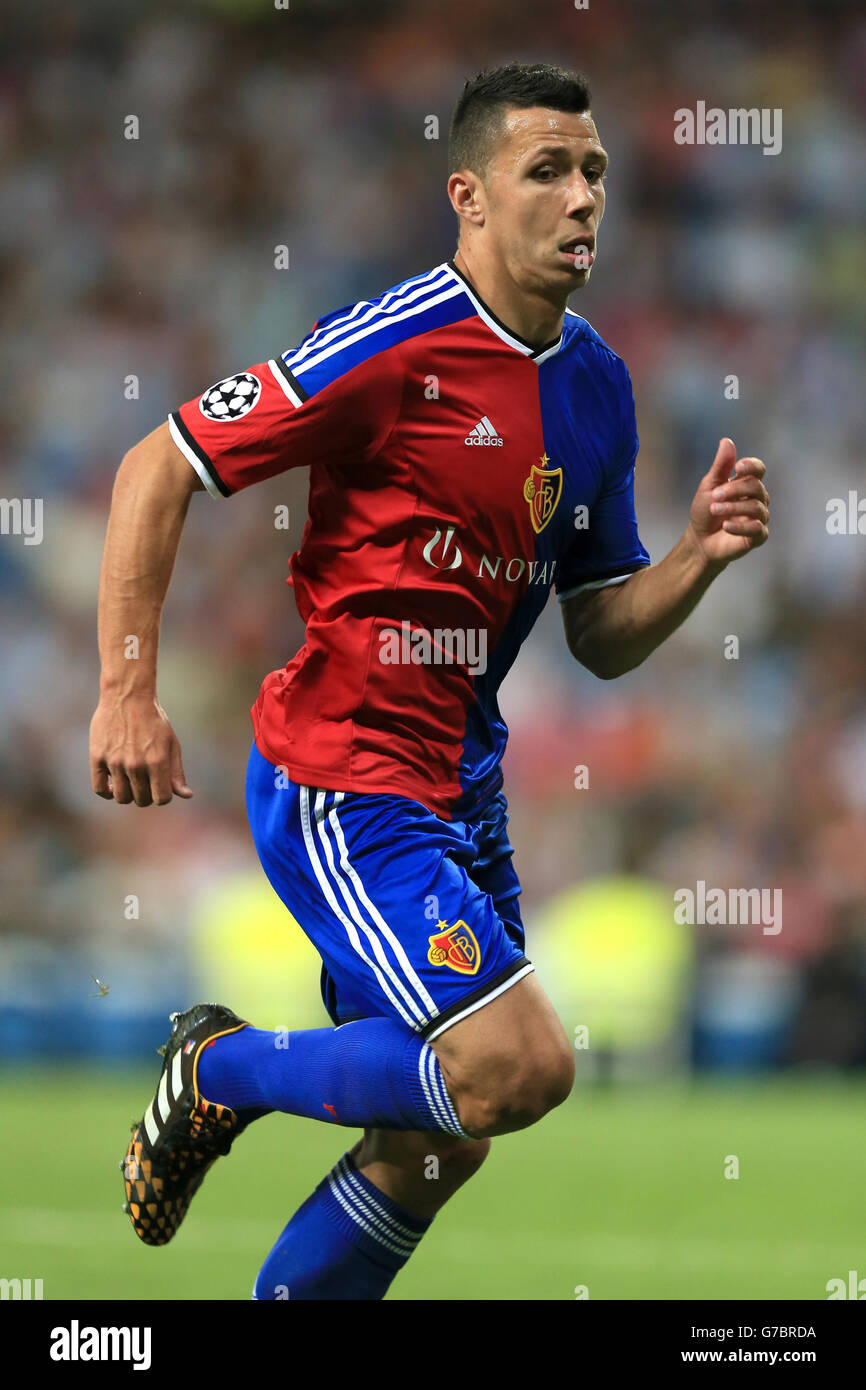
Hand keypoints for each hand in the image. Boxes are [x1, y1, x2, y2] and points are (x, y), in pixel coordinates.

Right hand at [89, 694, 192, 805]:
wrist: (127, 695)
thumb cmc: (154, 720)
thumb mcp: (171, 744)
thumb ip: (177, 772)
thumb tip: (187, 796)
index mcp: (157, 761)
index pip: (161, 799)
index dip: (163, 797)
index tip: (160, 788)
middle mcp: (136, 764)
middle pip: (142, 800)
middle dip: (147, 795)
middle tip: (146, 782)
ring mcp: (115, 762)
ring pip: (122, 797)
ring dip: (128, 794)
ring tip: (131, 782)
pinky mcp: (97, 757)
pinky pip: (100, 788)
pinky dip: (107, 792)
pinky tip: (113, 785)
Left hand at [687, 437, 768, 570]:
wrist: (700, 541)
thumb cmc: (705, 512)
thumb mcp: (709, 487)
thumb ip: (720, 466)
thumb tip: (727, 441)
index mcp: (746, 484)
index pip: (758, 470)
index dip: (752, 466)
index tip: (738, 467)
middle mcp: (757, 499)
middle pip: (756, 487)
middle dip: (734, 490)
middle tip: (714, 496)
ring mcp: (759, 518)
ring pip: (757, 507)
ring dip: (733, 507)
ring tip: (714, 509)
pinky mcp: (758, 536)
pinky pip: (757, 529)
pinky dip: (740, 527)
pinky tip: (725, 526)